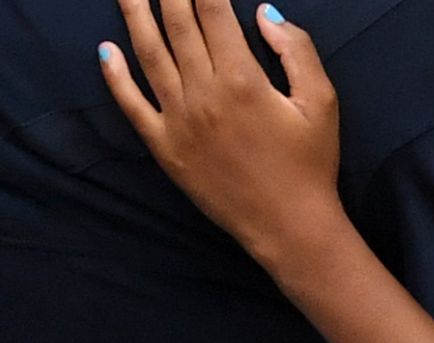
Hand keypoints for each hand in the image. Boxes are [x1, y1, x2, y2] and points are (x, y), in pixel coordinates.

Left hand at [99, 0, 340, 263]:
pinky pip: (131, 105)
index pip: (213, 12)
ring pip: (148, 55)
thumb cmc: (312, 165)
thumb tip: (263, 12)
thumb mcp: (322, 103)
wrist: (290, 226)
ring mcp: (178, 120)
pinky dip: (115, 76)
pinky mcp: (164, 147)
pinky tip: (106, 51)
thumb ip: (297, 51)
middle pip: (176, 25)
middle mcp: (203, 93)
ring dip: (134, 15)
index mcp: (243, 79)